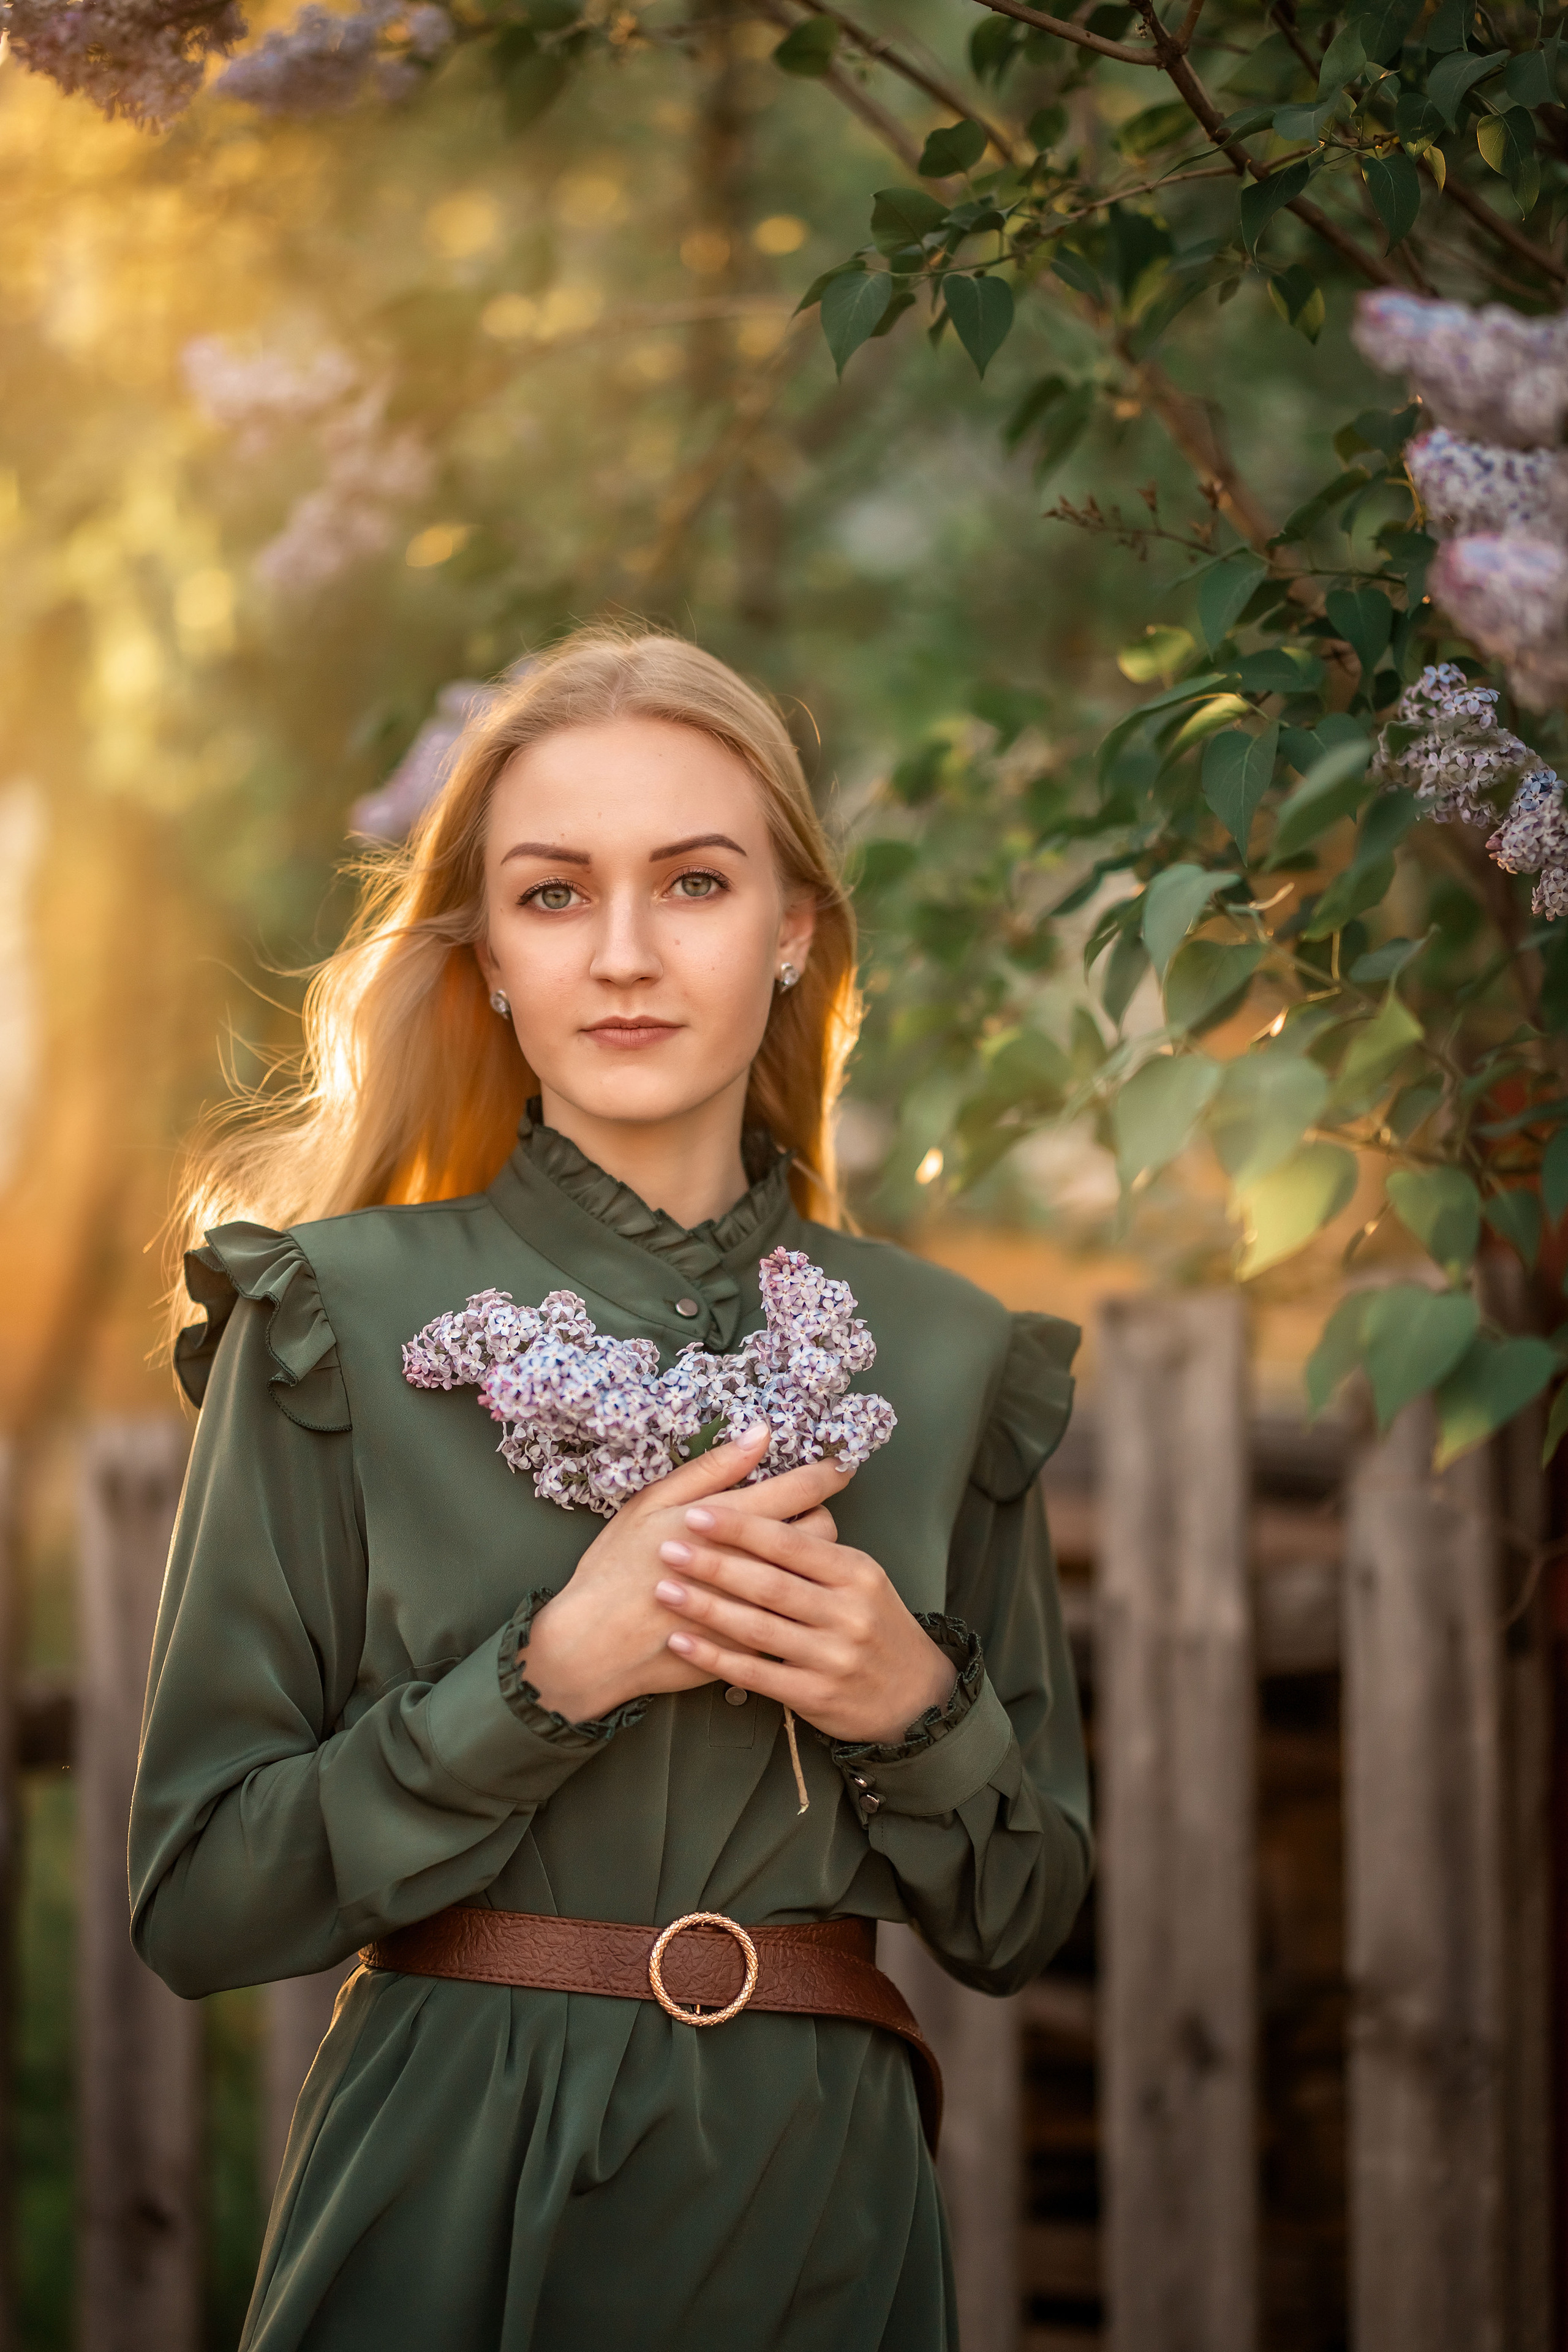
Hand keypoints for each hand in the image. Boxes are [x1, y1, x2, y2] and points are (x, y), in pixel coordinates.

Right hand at [521, 1425, 850, 1723]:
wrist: (595, 1646)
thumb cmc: (617, 1567)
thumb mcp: (652, 1503)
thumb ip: (712, 1469)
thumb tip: (760, 1434)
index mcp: (729, 1521)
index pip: (802, 1489)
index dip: (828, 1474)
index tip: (840, 1465)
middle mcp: (753, 1564)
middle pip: (821, 1533)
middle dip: (820, 1515)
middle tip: (800, 1512)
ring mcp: (757, 1609)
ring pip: (813, 1577)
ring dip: (810, 1560)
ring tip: (786, 1553)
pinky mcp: (753, 1647)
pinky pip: (792, 1617)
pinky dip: (789, 1601)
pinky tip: (770, 1596)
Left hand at [654, 1500, 956, 1745]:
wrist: (915, 1695)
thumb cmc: (875, 1625)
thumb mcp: (862, 1577)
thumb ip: (818, 1548)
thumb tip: (774, 1496)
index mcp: (856, 1572)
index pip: (791, 1543)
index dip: (741, 1527)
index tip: (697, 1513)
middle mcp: (847, 1613)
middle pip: (769, 1583)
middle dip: (714, 1563)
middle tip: (667, 1547)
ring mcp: (832, 1657)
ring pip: (758, 1627)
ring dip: (705, 1608)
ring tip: (664, 1589)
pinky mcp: (815, 1695)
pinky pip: (755, 1673)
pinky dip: (714, 1657)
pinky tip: (681, 1643)